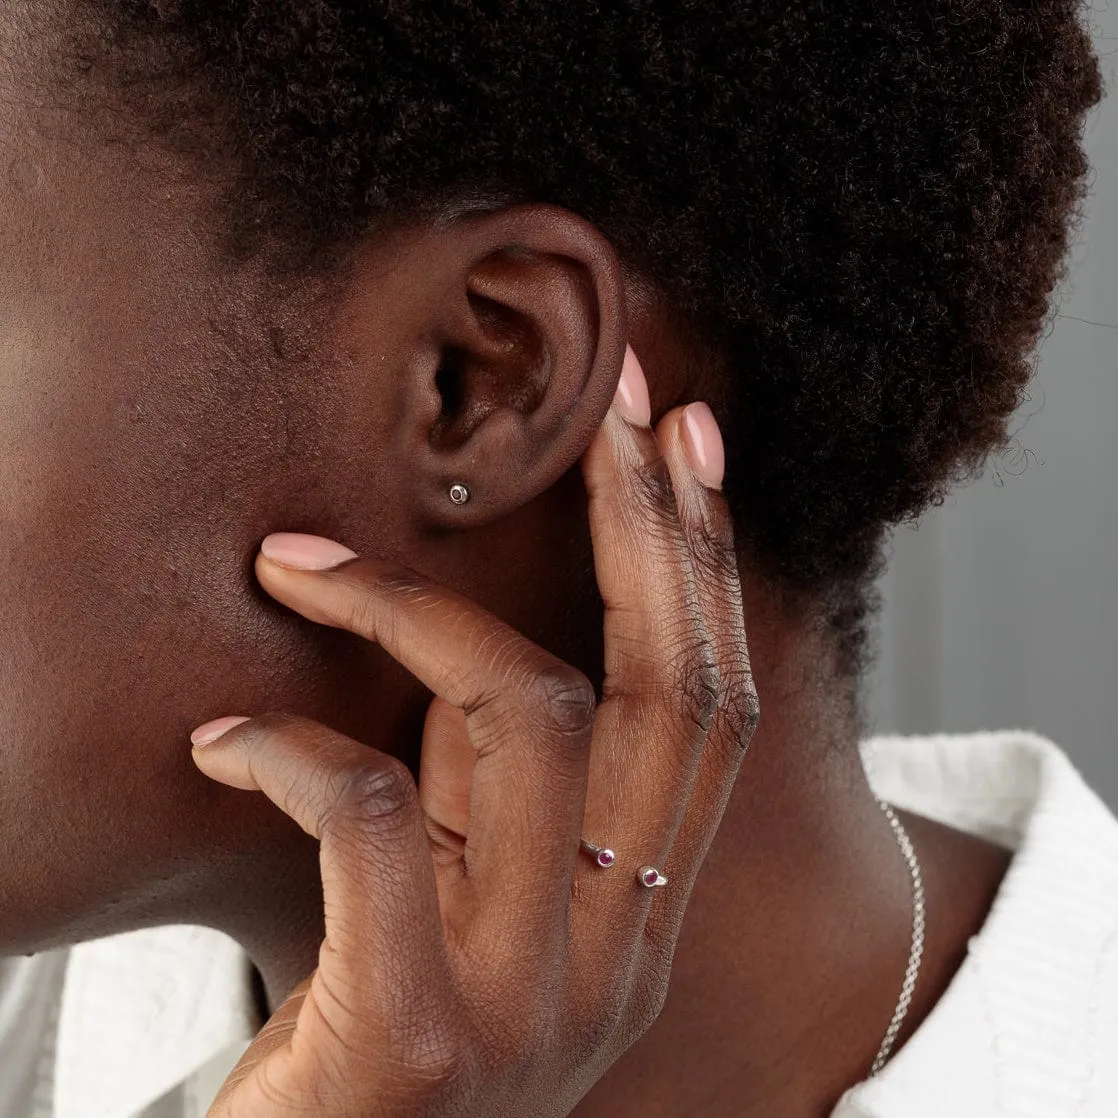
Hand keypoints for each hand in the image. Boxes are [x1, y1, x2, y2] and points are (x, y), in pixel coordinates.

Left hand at [190, 349, 758, 1116]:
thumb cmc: (386, 1036)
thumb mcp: (475, 907)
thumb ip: (500, 794)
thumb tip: (471, 637)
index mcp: (641, 919)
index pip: (710, 709)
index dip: (707, 562)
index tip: (687, 436)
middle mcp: (616, 954)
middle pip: (667, 692)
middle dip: (646, 526)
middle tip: (617, 403)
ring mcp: (530, 1000)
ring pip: (529, 723)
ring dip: (408, 609)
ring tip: (298, 567)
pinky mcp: (413, 1038)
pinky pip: (372, 818)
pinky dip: (291, 748)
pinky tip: (222, 737)